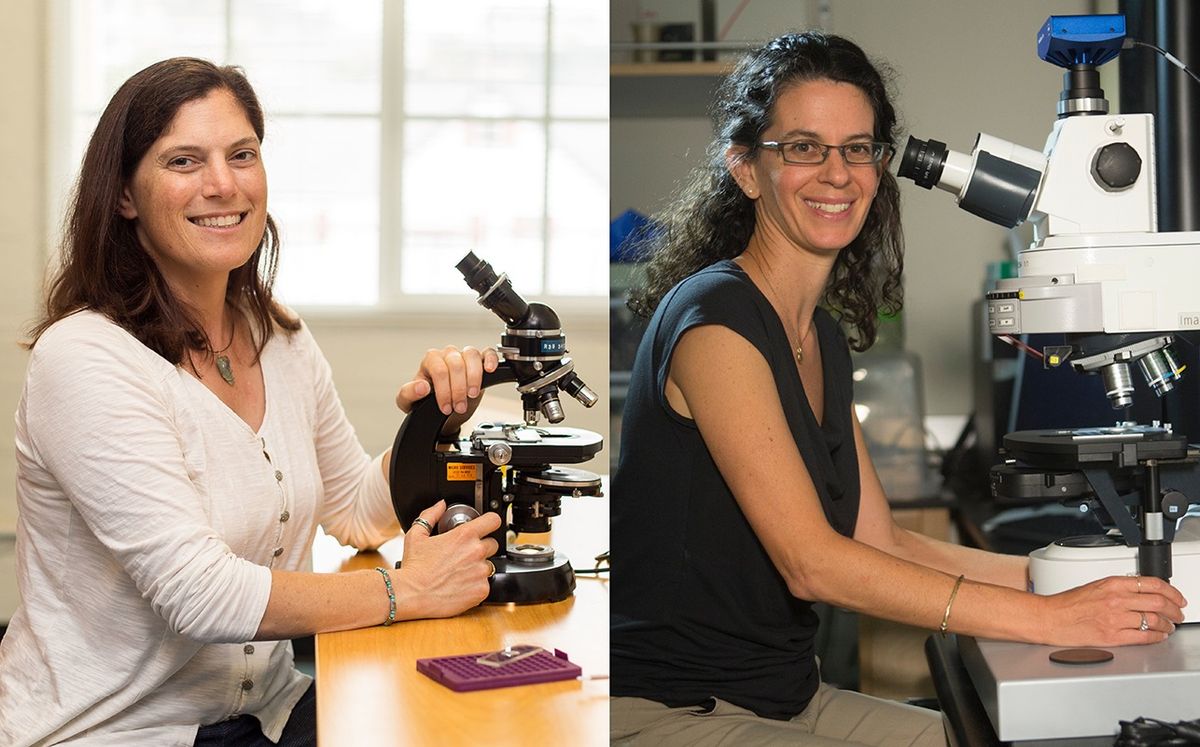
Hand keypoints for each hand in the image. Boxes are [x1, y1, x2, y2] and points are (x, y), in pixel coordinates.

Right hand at [392, 500, 501, 618]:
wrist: (412, 594)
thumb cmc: (414, 567)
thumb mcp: (417, 535)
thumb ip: (431, 515)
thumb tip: (440, 505)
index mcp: (464, 535)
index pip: (493, 520)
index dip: (490, 522)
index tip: (487, 526)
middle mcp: (476, 552)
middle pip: (493, 544)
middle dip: (481, 548)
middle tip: (464, 555)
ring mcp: (480, 572)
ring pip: (489, 566)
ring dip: (479, 568)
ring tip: (460, 572)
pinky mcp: (481, 590)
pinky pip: (486, 584)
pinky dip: (476, 586)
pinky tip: (461, 585)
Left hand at [394, 346, 499, 430]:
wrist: (443, 408)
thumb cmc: (426, 401)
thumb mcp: (409, 402)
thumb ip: (408, 393)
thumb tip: (421, 387)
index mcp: (430, 361)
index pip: (439, 370)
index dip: (444, 391)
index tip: (446, 407)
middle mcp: (447, 355)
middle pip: (456, 364)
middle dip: (458, 390)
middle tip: (458, 407)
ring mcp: (464, 356)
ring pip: (471, 355)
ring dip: (474, 378)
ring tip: (471, 394)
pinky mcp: (479, 361)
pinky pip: (487, 352)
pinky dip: (490, 360)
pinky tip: (489, 370)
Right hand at [1039, 574, 1185, 646]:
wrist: (1049, 618)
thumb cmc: (1066, 604)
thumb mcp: (1095, 587)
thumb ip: (1119, 589)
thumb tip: (1144, 595)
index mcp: (1112, 583)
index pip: (1153, 584)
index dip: (1172, 592)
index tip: (1178, 598)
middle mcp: (1116, 599)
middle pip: (1159, 603)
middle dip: (1175, 610)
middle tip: (1179, 614)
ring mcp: (1115, 618)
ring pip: (1154, 621)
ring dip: (1168, 625)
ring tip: (1169, 627)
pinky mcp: (1112, 636)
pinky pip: (1144, 637)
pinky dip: (1157, 637)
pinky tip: (1158, 636)